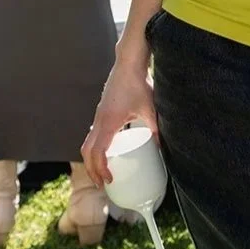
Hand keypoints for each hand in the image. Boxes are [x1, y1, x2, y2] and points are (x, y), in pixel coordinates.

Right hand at [80, 48, 158, 185]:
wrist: (128, 65)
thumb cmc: (138, 85)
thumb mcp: (150, 109)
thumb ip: (156, 128)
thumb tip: (163, 147)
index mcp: (108, 123)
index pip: (98, 152)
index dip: (100, 169)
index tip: (108, 180)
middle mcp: (99, 121)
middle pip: (87, 151)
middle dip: (93, 170)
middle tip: (103, 183)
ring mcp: (98, 116)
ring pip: (87, 143)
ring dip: (92, 159)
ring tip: (103, 172)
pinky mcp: (102, 112)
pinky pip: (93, 134)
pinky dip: (95, 147)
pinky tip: (107, 152)